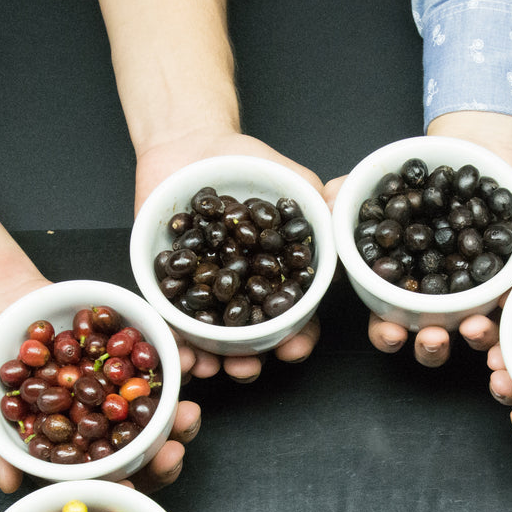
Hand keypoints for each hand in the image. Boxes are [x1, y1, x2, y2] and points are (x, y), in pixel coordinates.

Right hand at [0, 287, 203, 495]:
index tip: (135, 489)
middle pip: (141, 456)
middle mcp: (103, 431)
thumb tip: (6, 483)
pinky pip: (163, 366)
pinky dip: (177, 365)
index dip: (121, 489)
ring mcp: (123, 397)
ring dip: (180, 418)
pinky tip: (188, 362)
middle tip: (175, 448)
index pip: (101, 482)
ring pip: (161, 417)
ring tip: (188, 409)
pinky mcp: (135, 359)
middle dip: (164, 456)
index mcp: (73, 454)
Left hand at [135, 128, 324, 383]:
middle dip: (250, 360)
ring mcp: (203, 291)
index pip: (293, 318)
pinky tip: (176, 348)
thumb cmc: (245, 161)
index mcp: (275, 277)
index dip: (299, 337)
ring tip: (209, 367)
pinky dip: (172, 336)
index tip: (295, 347)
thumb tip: (344, 213)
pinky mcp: (167, 282)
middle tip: (248, 368)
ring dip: (210, 359)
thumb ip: (320, 202)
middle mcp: (241, 291)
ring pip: (207, 338)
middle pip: (249, 339)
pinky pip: (167, 316)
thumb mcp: (292, 178)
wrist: (190, 143)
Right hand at [322, 111, 511, 367]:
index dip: (386, 336)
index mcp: (399, 289)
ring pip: (474, 330)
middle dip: (431, 348)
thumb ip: (344, 194)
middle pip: (431, 340)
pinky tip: (506, 301)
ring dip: (475, 337)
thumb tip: (326, 203)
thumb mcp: (378, 181)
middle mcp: (436, 300)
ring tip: (474, 326)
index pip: (387, 325)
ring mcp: (473, 292)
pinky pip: (510, 299)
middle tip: (434, 337)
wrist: (473, 151)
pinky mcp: (507, 276)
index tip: (392, 334)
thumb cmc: (421, 176)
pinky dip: (508, 304)